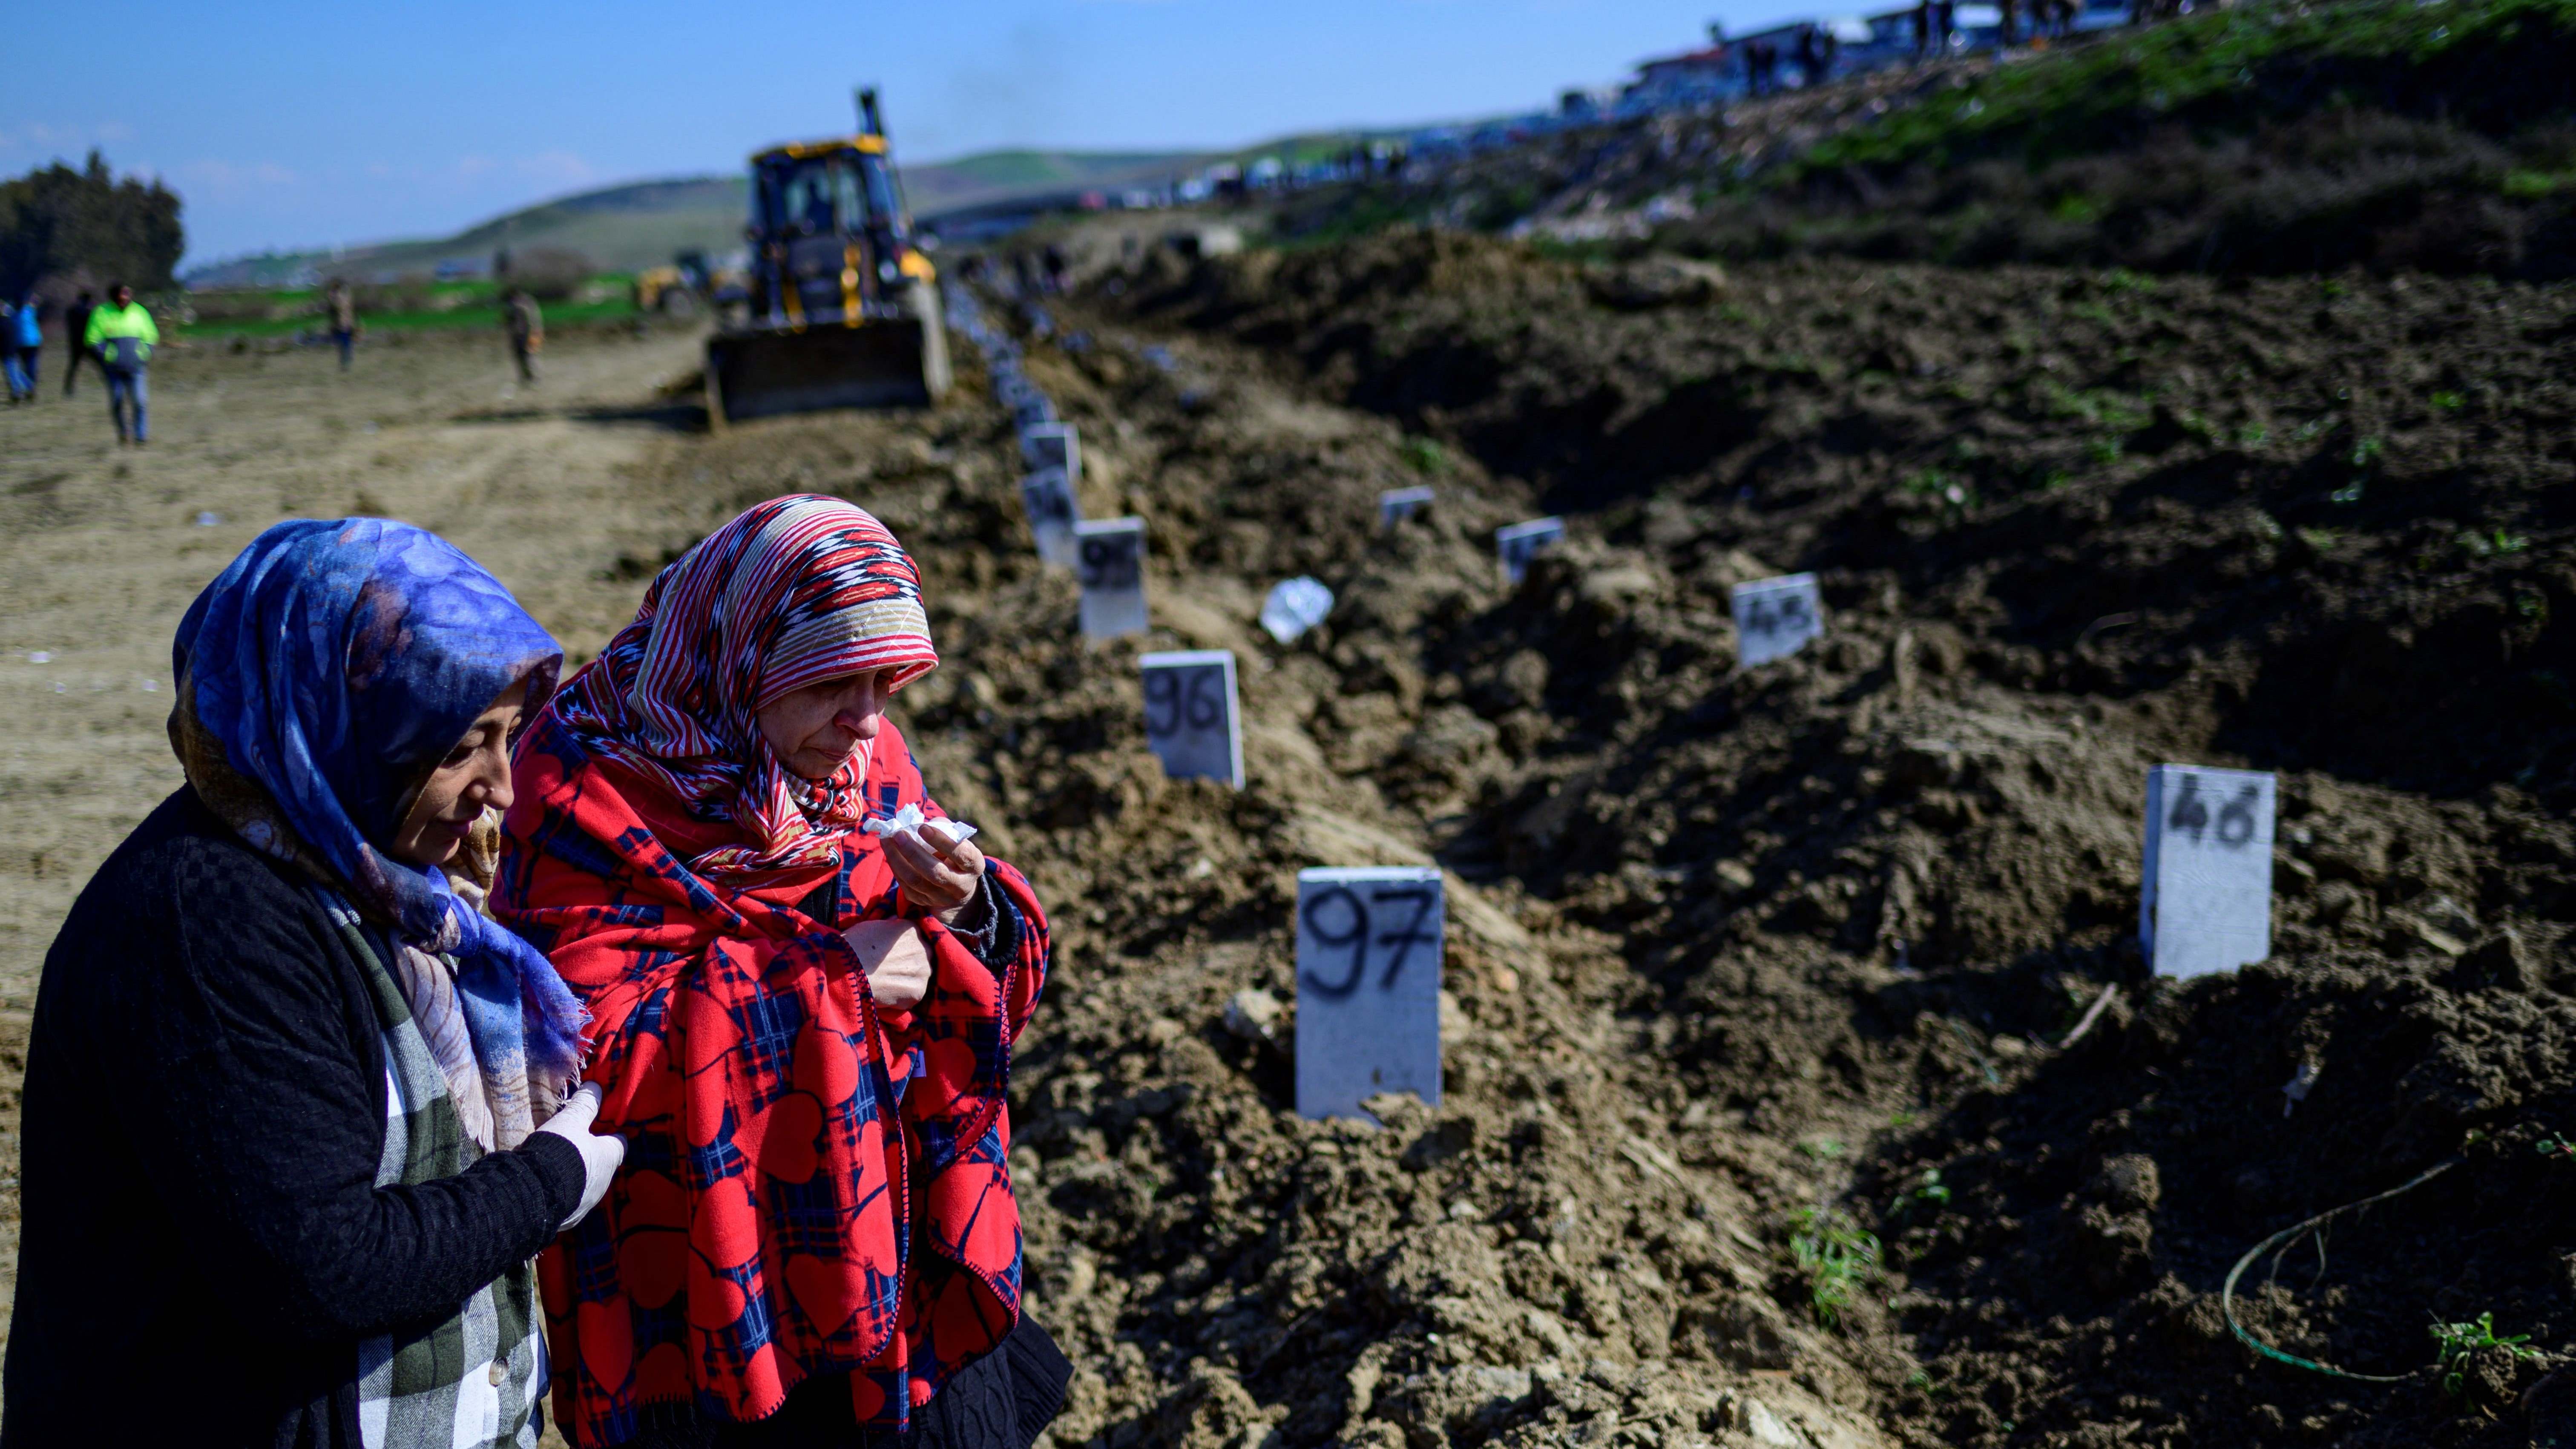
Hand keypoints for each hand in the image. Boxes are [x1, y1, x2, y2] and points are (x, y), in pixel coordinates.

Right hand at [533, 1083, 624, 1230]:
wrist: (536, 1193)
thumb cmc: (561, 1151)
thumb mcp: (571, 1121)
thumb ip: (584, 1105)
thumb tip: (596, 1086)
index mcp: (609, 1158)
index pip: (620, 1144)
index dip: (615, 1136)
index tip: (610, 1131)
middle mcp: (604, 1183)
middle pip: (603, 1166)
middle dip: (593, 1158)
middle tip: (578, 1148)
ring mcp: (587, 1202)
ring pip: (587, 1186)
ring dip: (578, 1178)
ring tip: (559, 1169)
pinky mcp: (569, 1217)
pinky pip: (569, 1203)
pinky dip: (563, 1194)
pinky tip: (549, 1189)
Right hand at [845, 917, 933, 1010]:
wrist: (848, 970)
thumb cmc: (854, 945)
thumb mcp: (871, 926)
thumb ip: (888, 925)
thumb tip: (894, 920)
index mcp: (912, 929)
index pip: (915, 938)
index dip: (904, 949)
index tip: (893, 956)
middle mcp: (923, 948)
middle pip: (922, 957)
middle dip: (910, 964)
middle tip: (891, 971)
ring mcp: (922, 971)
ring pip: (919, 977)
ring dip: (907, 981)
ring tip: (887, 984)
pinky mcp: (918, 991)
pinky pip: (913, 995)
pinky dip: (903, 997)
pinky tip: (887, 995)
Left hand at [882, 821, 984, 921]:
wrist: (956, 886)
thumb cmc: (955, 854)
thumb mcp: (958, 840)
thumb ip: (942, 828)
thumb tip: (916, 823)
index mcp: (974, 866)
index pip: (960, 854)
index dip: (941, 841)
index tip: (922, 827)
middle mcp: (960, 886)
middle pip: (935, 872)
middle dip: (913, 852)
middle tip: (899, 834)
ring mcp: (941, 897)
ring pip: (915, 881)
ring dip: (897, 859)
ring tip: (887, 840)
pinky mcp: (923, 901)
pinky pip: (905, 885)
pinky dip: (895, 866)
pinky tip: (889, 851)